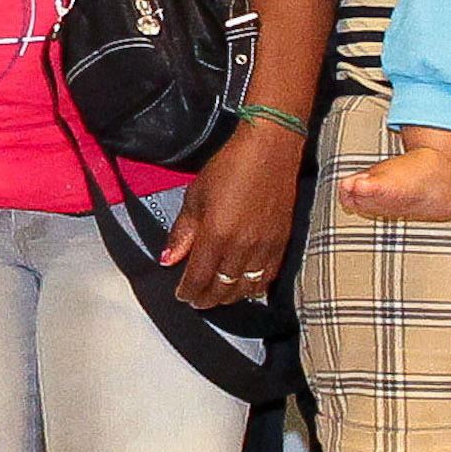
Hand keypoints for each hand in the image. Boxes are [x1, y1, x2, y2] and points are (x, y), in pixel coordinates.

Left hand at [158, 118, 299, 310]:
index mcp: (217, 235)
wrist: (269, 151)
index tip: (181, 294)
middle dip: (206, 298)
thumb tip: (169, 259)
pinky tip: (244, 287)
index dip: (188, 291)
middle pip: (222, 288)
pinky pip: (267, 277)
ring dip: (229, 297)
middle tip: (196, 300)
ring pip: (246, 288)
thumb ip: (183, 232)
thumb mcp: (196, 196)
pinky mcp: (282, 243)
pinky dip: (253, 287)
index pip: (199, 277)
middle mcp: (242, 247)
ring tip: (217, 295)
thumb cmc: (229, 167)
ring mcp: (265, 248)